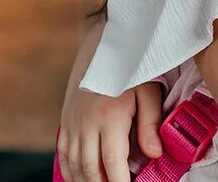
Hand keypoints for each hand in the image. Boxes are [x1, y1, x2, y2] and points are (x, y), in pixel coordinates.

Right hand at [56, 18, 165, 181]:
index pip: (112, 161)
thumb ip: (150, 124)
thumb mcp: (147, 92)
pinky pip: (63, 155)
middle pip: (90, 169)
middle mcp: (86, 125)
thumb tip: (154, 154)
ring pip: (74, 165)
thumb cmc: (129, 70)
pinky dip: (69, 172)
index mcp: (109, 118)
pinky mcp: (65, 123)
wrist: (99, 48)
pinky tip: (80, 179)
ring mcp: (72, 125)